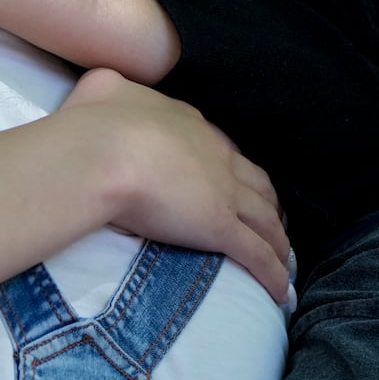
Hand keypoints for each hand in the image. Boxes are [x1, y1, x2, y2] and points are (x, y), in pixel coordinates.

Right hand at [63, 69, 289, 297]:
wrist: (102, 151)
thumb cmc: (95, 121)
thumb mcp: (100, 89)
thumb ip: (108, 89)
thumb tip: (105, 88)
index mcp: (186, 123)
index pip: (216, 145)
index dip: (227, 164)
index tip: (228, 177)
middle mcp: (214, 155)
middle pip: (253, 180)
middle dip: (266, 199)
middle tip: (269, 217)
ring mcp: (222, 192)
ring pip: (264, 217)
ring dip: (277, 236)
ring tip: (283, 253)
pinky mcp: (219, 227)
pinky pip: (255, 253)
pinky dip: (272, 272)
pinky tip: (281, 290)